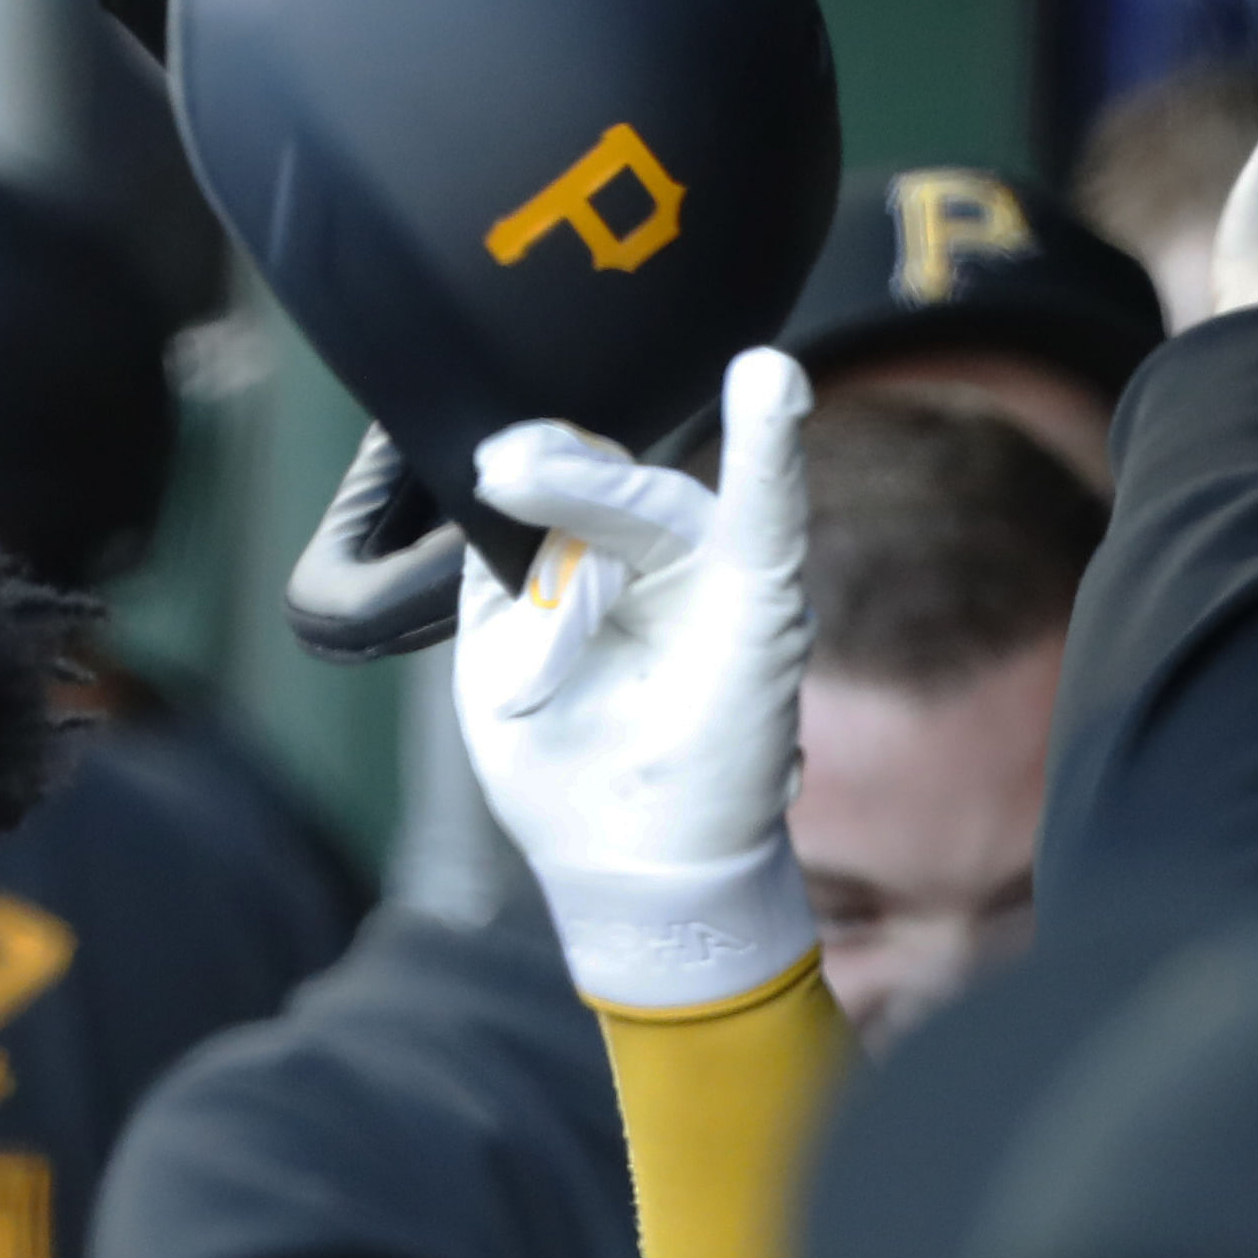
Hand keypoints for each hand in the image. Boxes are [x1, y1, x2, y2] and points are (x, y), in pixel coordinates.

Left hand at [454, 346, 819, 1011]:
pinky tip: (769, 383)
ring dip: (594, 485)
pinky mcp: (764, 610)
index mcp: (606, 574)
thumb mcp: (499, 673)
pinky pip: (770, 517)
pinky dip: (771, 451)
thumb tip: (502, 510)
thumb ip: (504, 587)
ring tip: (524, 472)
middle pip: (608, 492)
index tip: (486, 466)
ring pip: (659, 505)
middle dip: (552, 474)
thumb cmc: (571, 777)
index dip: (532, 472)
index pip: (570, 494)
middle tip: (496, 466)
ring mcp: (721, 583)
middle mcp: (672, 568)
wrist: (633, 875)